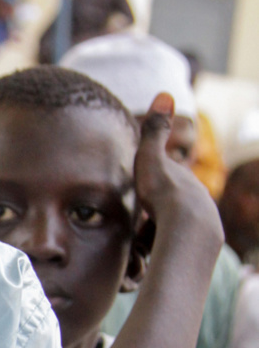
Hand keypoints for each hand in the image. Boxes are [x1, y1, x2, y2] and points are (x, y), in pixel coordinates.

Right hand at [133, 95, 221, 246]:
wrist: (186, 229)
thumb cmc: (164, 193)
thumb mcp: (152, 159)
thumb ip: (155, 131)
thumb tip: (166, 93)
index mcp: (187, 181)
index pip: (170, 183)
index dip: (156, 189)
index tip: (144, 198)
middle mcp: (200, 200)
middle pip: (176, 206)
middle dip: (161, 213)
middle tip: (143, 225)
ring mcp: (204, 223)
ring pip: (180, 227)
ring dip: (165, 233)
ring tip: (147, 244)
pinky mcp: (203, 246)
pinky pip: (182, 245)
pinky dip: (169, 248)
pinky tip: (156, 255)